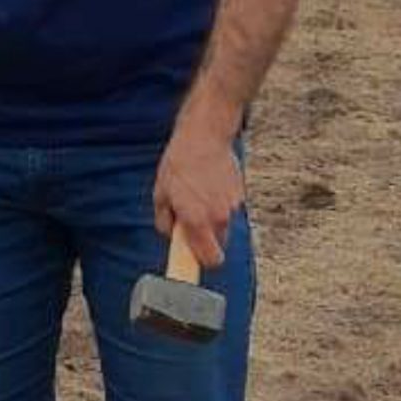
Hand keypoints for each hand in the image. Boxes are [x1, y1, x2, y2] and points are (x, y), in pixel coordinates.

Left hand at [153, 121, 245, 268]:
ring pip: (223, 225)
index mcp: (197, 220)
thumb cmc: (179, 164)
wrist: (204, 137)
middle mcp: (218, 217)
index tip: (195, 263)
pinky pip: (228, 209)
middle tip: (190, 219)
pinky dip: (220, 203)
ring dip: (212, 218)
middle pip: (217, 244)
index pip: (210, 260)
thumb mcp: (160, 193)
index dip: (203, 264)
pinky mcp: (240, 195)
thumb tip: (171, 235)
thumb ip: (165, 221)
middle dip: (205, 238)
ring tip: (198, 194)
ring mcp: (232, 206)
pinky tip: (209, 184)